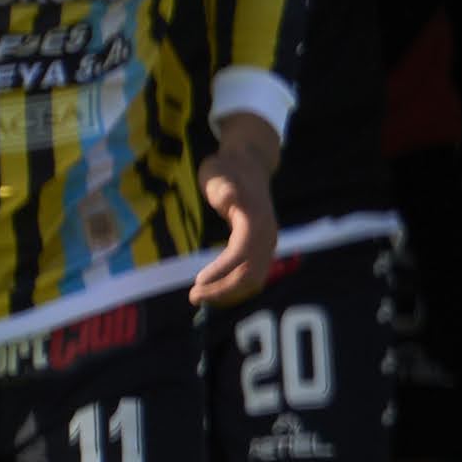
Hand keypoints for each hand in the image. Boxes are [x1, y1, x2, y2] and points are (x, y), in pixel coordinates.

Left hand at [194, 115, 282, 304]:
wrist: (250, 165)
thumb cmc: (229, 171)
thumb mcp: (220, 175)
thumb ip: (224, 188)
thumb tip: (228, 195)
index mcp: (256, 219)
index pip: (242, 252)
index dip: (222, 269)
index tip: (198, 280)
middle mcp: (267, 235)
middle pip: (250, 272)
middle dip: (222, 288)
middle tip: (193, 296)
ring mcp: (268, 242)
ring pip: (254, 278)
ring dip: (229, 292)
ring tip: (201, 296)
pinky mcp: (264, 247)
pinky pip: (255, 275)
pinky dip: (236, 286)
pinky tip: (216, 289)